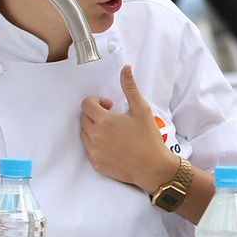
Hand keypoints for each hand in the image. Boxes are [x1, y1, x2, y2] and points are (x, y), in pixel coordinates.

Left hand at [79, 65, 178, 194]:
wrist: (152, 167)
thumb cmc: (148, 138)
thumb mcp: (141, 109)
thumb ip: (130, 88)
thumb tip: (126, 69)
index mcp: (104, 121)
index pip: (86, 104)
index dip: (97, 102)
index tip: (110, 106)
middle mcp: (95, 137)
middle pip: (84, 118)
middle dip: (95, 114)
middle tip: (112, 118)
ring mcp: (94, 152)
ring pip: (84, 134)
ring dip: (93, 129)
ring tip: (112, 131)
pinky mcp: (96, 164)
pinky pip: (89, 149)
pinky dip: (96, 144)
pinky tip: (112, 145)